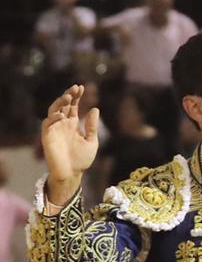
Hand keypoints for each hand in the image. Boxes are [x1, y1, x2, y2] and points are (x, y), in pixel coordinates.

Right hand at [40, 85, 99, 203]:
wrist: (72, 174)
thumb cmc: (81, 159)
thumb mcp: (92, 141)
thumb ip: (92, 126)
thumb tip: (95, 109)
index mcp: (73, 124)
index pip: (73, 107)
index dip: (76, 97)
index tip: (82, 88)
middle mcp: (63, 124)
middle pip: (63, 105)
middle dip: (69, 96)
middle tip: (75, 88)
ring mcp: (54, 129)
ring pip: (53, 111)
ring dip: (59, 103)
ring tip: (68, 96)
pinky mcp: (47, 136)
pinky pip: (47, 124)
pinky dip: (53, 118)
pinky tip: (62, 115)